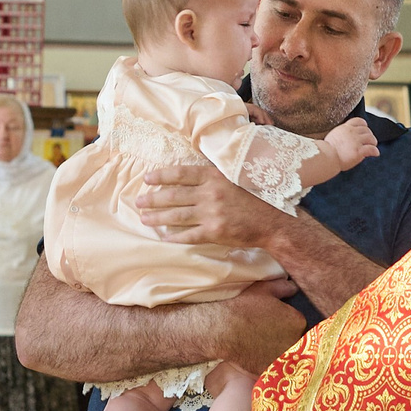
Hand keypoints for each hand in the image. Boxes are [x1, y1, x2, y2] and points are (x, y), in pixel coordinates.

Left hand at [135, 162, 282, 249]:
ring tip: (144, 218)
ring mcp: (212, 213)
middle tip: (138, 202)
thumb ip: (212, 175)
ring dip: (157, 217)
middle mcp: (210, 193)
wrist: (273, 220)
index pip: (181, 174)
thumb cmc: (253, 196)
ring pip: (177, 215)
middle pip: (173, 196)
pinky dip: (174, 236)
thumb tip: (189, 174)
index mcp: (214, 176)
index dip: (161, 176)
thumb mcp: (233, 177)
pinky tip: (164, 236)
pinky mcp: (215, 232)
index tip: (147, 179)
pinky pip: (189, 235)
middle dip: (152, 199)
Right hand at [220, 278, 309, 370]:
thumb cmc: (242, 308)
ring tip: (262, 347)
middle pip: (296, 341)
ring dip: (279, 353)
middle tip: (268, 336)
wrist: (222, 330)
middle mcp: (296, 340)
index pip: (300, 324)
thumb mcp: (263, 289)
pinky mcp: (273, 370)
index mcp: (297, 320)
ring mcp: (285, 357)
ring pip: (287, 356)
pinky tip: (257, 356)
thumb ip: (283, 287)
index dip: (288, 325)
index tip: (276, 325)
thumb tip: (294, 288)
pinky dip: (269, 364)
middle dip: (286, 339)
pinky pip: (275, 368)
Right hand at [325, 118, 378, 170]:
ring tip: (372, 146)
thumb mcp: (333, 136)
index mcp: (345, 128)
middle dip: (369, 135)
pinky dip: (375, 151)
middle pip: (367, 130)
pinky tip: (375, 154)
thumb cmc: (326, 150)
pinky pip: (372, 149)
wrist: (325, 157)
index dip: (364, 126)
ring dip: (373, 142)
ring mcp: (356, 141)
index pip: (359, 121)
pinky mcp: (359, 151)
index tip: (364, 130)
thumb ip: (341, 135)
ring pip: (371, 138)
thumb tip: (344, 139)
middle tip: (369, 141)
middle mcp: (352, 132)